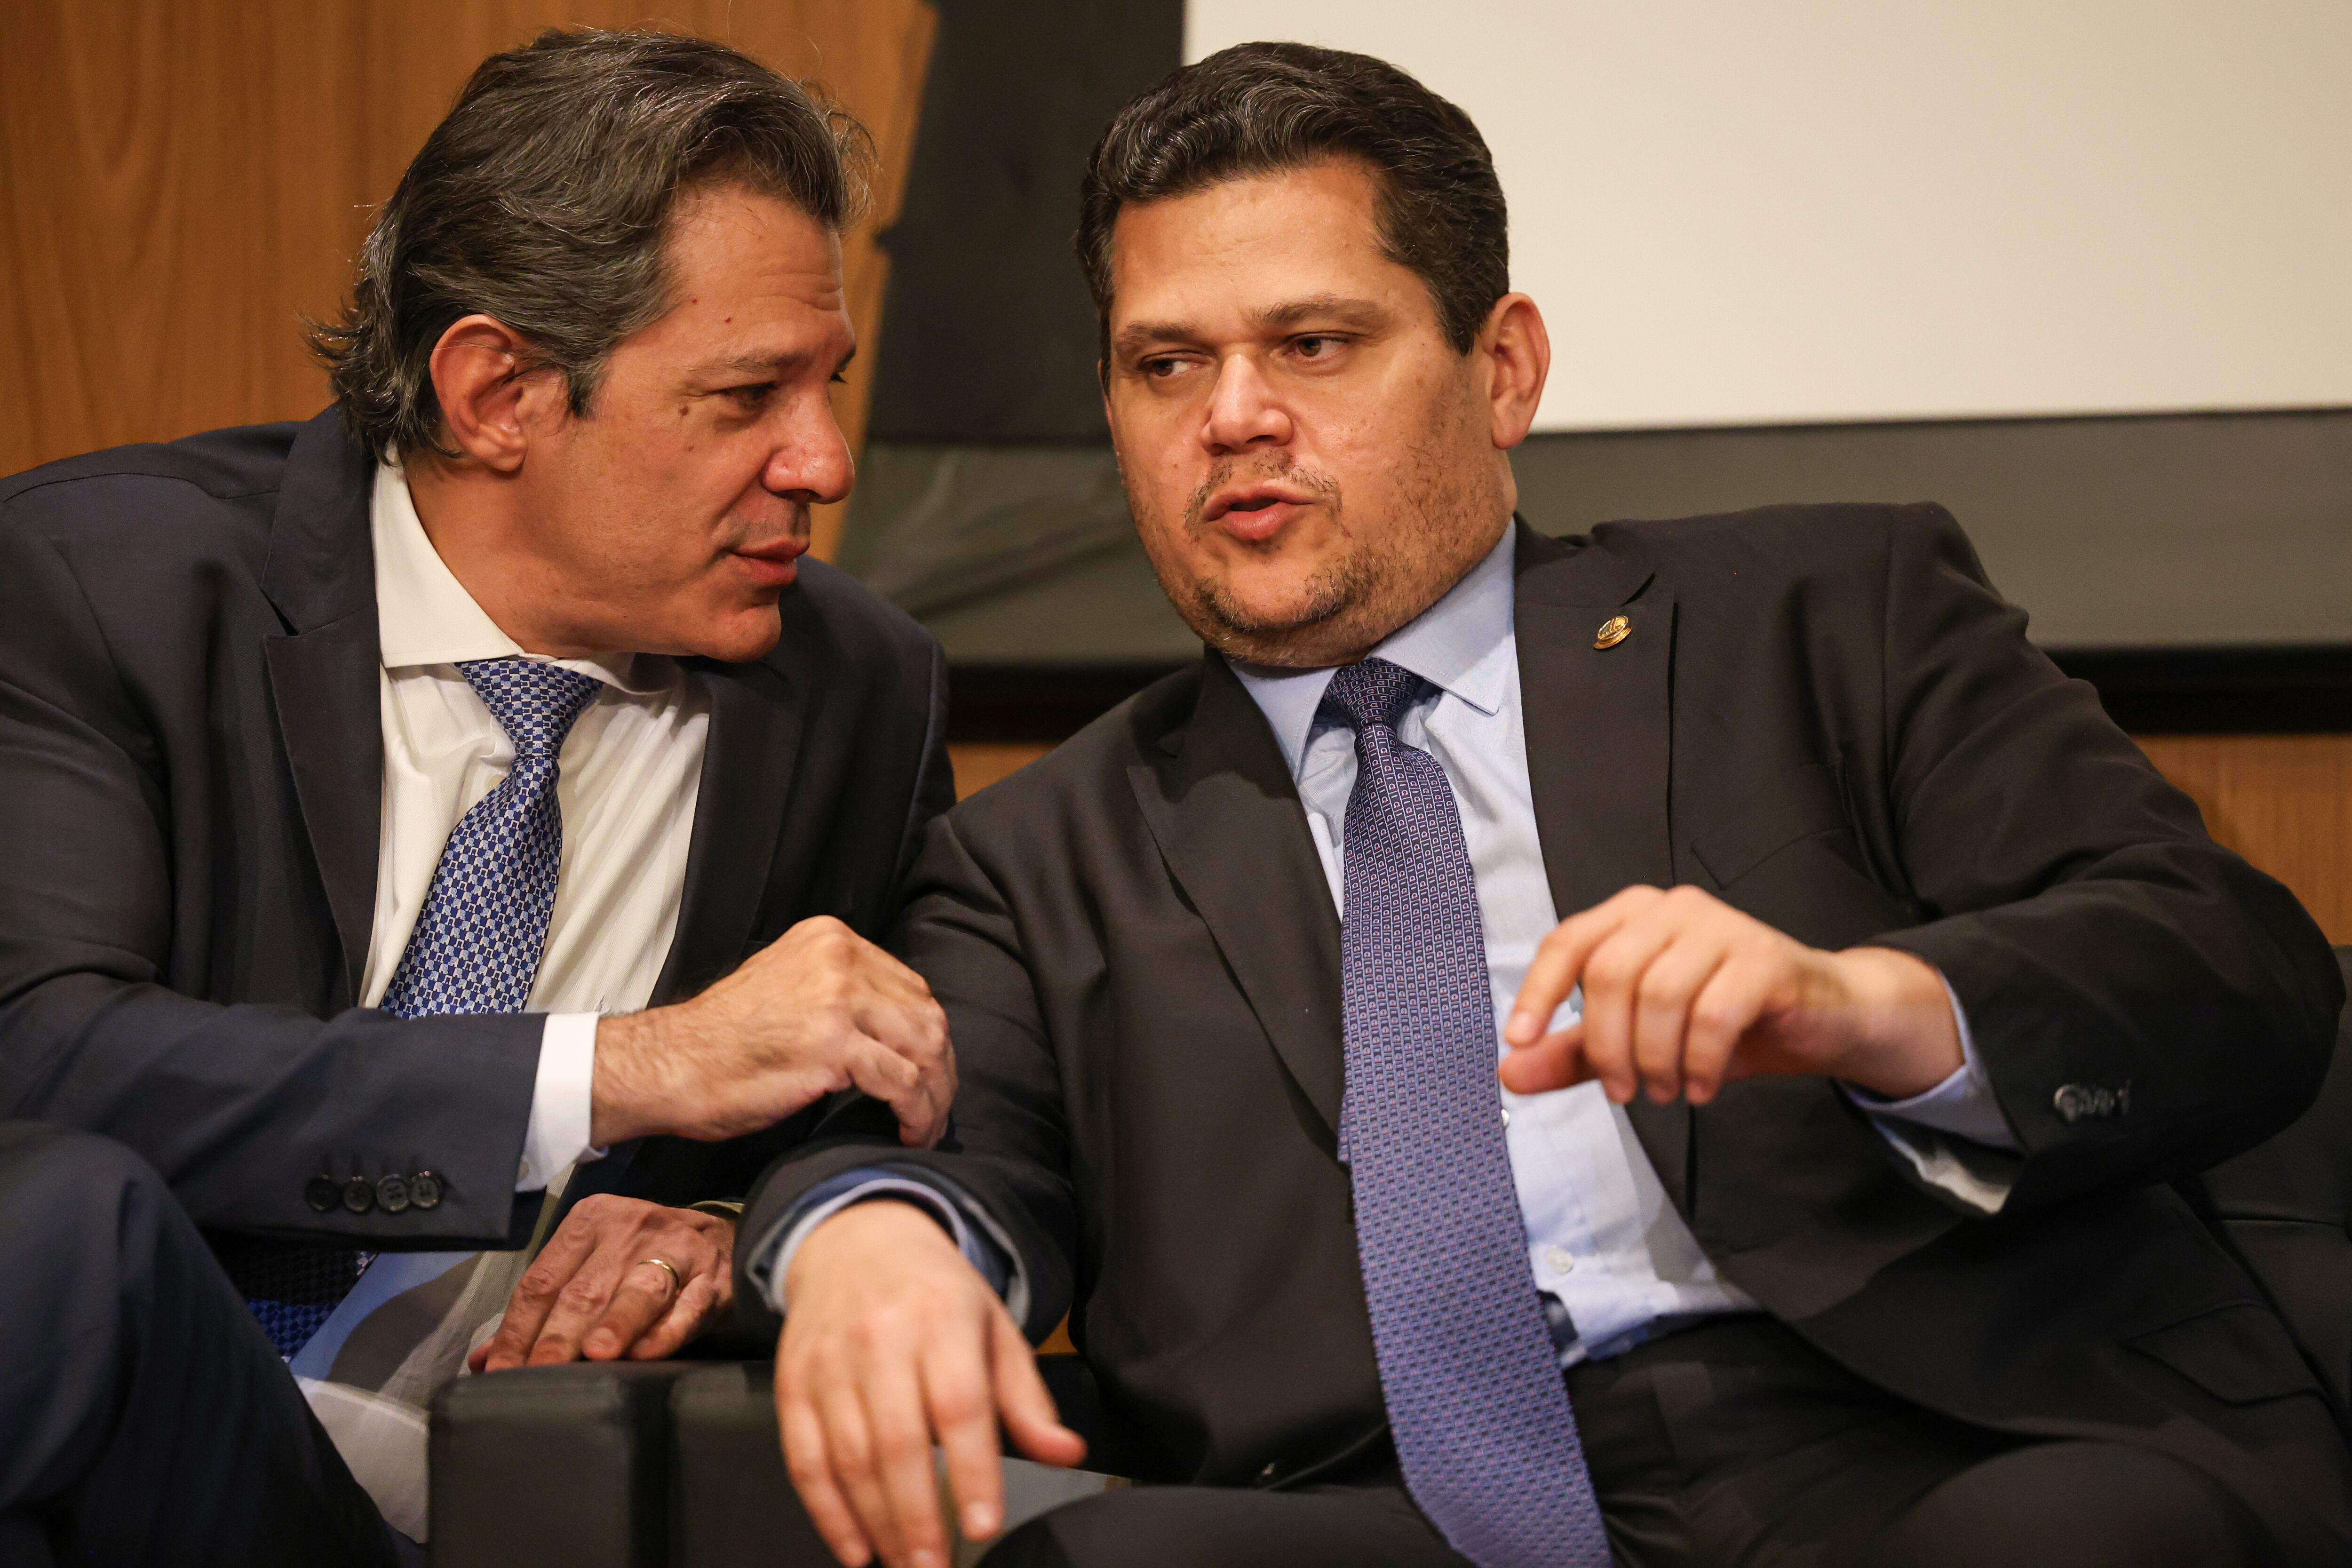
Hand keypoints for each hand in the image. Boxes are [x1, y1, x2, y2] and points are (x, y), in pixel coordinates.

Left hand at [469, 1195, 732, 1371]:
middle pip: (585, 1290)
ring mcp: (677, 1249)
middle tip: (537, 1376)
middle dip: (558, 1338)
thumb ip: (542, 1308)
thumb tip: (485, 1360)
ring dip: (616, 1324)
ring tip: (595, 1355)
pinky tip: (646, 1353)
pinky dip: (666, 1332)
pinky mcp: (714, 1277)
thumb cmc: (640, 1258)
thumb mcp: (589, 1266)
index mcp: (590, 1221)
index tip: (501, 1372)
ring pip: (639, 1291)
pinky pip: (689, 1307)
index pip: (543, 1279)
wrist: (718, 1237)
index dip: (518, 1329)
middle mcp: (631, 1228)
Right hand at [590, 916, 953, 1146]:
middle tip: (937, 1108)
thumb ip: (841, 993)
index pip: (910, 988)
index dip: (928, 1037)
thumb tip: (894, 1030)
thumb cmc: (723, 1041)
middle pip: (926, 1016)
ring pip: (924, 1048)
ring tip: (927, 1127)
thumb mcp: (789, 990)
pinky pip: (903, 1081)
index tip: (929, 1074)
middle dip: (940, 1069)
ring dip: (936, 1095)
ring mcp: (838, 999)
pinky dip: (917, 1111)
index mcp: (831, 939)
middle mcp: (840, 958)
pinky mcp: (834, 1044)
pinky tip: (910, 1131)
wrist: (671, 1065)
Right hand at [777, 1201, 1085, 1567]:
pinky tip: (854, 1548)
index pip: (959, 1405)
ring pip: (848, 1458)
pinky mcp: (791, 1384)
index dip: (972, 1471)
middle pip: (897, 1442)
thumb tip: (1068, 1454)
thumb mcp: (995, 1329)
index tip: (984, 1526)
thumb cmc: (937, 1296)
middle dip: (918, 1517)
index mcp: (941, 1320)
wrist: (856, 1241)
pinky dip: (827, 1512)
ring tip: (905, 1565)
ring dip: (877, 1524)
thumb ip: (1026, 1399)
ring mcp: (829, 1363)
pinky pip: (804, 1459)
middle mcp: (880, 1340)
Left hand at [1499, 885, 1960, 1105]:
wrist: (1822, 1018)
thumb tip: (1510, 1071)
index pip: (1568, 943)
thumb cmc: (1726, 1020)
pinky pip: (1713, 1015)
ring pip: (1659, 996)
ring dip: (1654, 1059)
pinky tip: (1702, 1086)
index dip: (1537, 992)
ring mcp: (1722, 926)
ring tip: (1665, 1090)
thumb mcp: (1638, 1040)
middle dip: (1608, 1045)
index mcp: (1634, 915)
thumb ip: (1574, 1053)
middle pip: (1609, 974)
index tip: (1518, 1042)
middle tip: (1623, 1092)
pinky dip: (1698, 1061)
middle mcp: (1673, 908)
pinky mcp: (1764, 959)